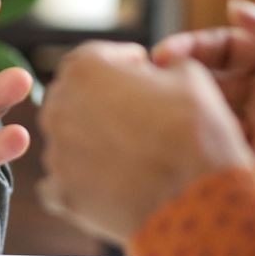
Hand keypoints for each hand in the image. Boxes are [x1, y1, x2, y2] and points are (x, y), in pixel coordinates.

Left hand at [38, 42, 253, 246]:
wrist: (197, 199)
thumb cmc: (194, 132)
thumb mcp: (189, 75)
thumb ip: (163, 63)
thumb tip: (158, 70)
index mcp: (85, 68)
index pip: (93, 56)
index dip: (121, 63)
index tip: (140, 74)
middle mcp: (60, 106)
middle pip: (75, 95)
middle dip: (102, 99)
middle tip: (137, 114)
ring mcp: (57, 151)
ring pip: (68, 137)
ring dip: (92, 138)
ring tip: (131, 152)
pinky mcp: (63, 192)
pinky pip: (63, 179)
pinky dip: (83, 179)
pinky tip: (113, 181)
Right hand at [152, 0, 254, 213]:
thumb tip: (237, 10)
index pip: (225, 47)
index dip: (192, 48)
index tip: (162, 57)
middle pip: (210, 87)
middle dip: (175, 89)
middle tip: (143, 96)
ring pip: (216, 126)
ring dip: (188, 126)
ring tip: (157, 131)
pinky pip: (239, 167)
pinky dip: (214, 164)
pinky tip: (194, 164)